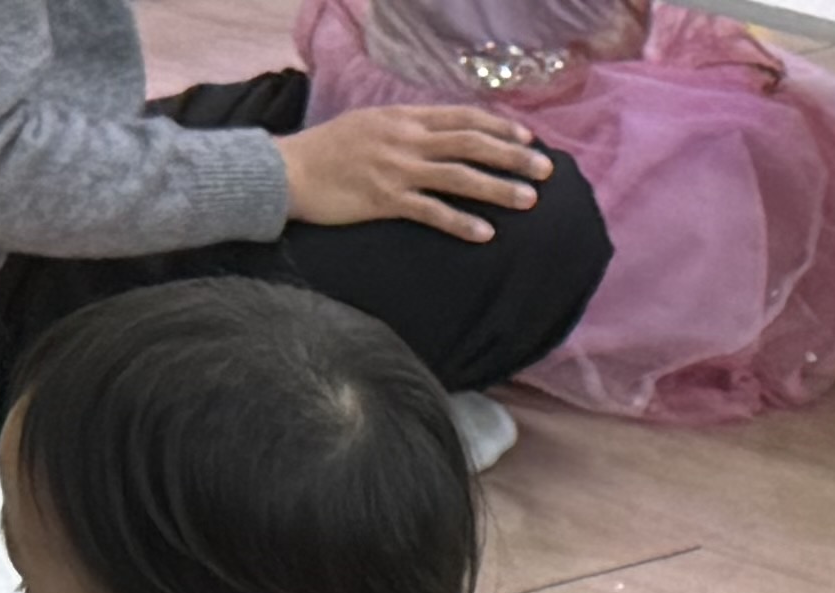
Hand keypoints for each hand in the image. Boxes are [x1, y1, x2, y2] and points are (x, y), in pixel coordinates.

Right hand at [278, 99, 551, 236]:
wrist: (287, 170)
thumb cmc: (329, 151)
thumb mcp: (371, 125)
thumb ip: (407, 129)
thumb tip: (442, 136)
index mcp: (403, 117)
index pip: (461, 117)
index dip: (498, 127)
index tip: (528, 139)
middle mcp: (404, 138)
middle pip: (469, 143)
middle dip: (512, 156)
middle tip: (547, 170)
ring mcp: (395, 168)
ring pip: (458, 175)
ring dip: (497, 187)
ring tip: (530, 201)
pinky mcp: (385, 199)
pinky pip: (431, 211)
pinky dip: (461, 222)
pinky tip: (486, 234)